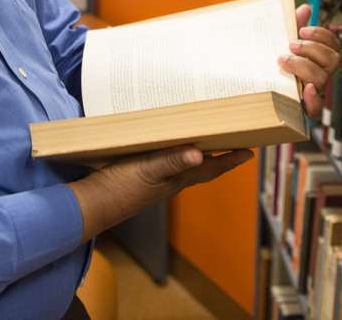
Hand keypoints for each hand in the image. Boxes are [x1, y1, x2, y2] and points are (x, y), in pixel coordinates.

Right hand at [67, 145, 252, 243]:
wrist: (91, 205)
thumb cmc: (119, 190)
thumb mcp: (148, 170)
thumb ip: (172, 161)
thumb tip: (200, 154)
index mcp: (178, 179)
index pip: (212, 168)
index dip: (231, 160)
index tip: (250, 152)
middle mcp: (171, 180)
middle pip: (203, 166)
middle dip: (219, 153)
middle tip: (234, 138)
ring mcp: (157, 179)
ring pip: (185, 163)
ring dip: (198, 150)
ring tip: (207, 136)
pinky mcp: (141, 175)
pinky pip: (167, 161)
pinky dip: (174, 150)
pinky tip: (167, 142)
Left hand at [278, 4, 341, 120]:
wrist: (260, 96)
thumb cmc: (276, 66)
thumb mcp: (283, 44)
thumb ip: (294, 25)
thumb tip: (305, 8)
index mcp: (319, 59)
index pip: (333, 45)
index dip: (321, 35)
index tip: (302, 30)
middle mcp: (321, 74)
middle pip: (333, 60)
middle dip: (312, 49)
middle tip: (291, 44)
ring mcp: (314, 91)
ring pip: (323, 78)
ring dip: (304, 66)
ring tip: (283, 60)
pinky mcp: (305, 109)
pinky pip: (316, 108)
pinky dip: (313, 98)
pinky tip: (304, 89)